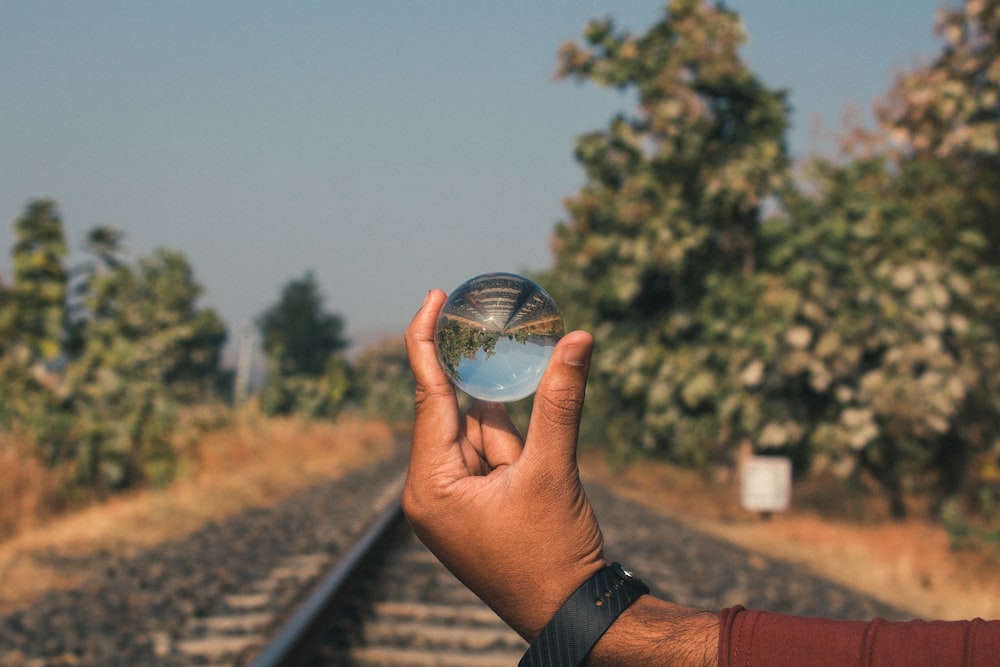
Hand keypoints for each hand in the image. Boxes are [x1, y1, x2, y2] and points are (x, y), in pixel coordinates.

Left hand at [402, 288, 605, 639]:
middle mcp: (431, 493)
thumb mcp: (554, 470)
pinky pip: (489, 458)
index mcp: (431, 486)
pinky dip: (512, 444)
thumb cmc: (553, 553)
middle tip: (505, 355)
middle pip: (457, 416)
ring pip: (479, 436)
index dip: (427, 340)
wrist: (571, 614)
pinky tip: (534, 454)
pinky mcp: (475, 509)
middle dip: (493, 399)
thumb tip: (577, 340)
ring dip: (511, 432)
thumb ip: (560, 401)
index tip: (434, 295)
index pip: (426, 397)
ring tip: (532, 461)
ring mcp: (453, 503)